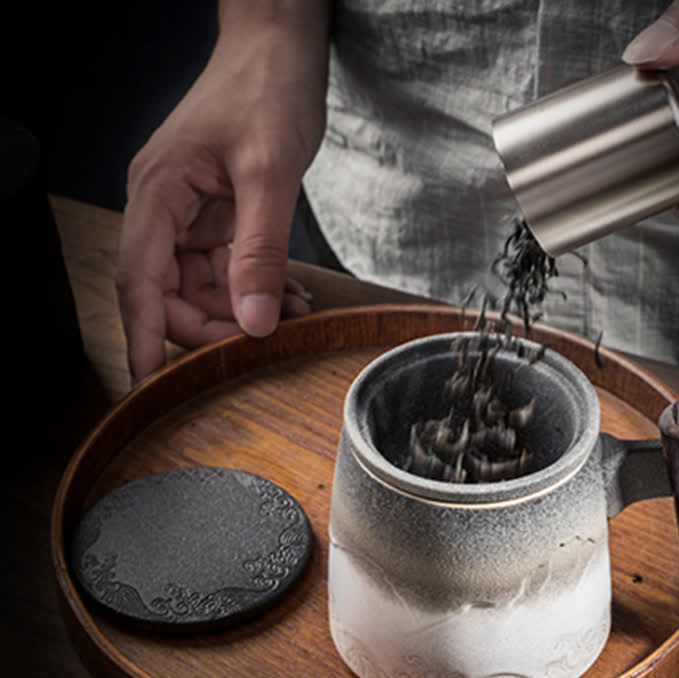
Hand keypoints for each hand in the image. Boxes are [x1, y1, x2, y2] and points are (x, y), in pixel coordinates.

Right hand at [118, 4, 328, 381]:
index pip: (139, 277)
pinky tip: (290, 294)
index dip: (143, 332)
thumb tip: (255, 319)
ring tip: (292, 313)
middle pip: (169, 291)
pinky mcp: (216, 216)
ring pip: (202, 286)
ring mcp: (190, 214)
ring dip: (244, 307)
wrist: (279, 50)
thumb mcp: (269, 173)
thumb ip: (261, 251)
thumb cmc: (265, 89)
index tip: (147, 378)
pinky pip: (227, 268)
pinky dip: (257, 286)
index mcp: (158, 192)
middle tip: (259, 341)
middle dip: (214, 323)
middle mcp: (165, 208)